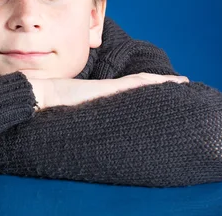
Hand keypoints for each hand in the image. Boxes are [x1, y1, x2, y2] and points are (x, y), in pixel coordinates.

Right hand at [29, 72, 188, 109]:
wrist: (38, 98)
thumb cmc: (49, 111)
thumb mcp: (71, 119)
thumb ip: (81, 122)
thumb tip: (86, 138)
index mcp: (99, 99)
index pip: (129, 92)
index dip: (146, 90)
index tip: (162, 93)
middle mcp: (107, 91)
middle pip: (140, 85)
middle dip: (160, 85)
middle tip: (182, 85)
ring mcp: (108, 89)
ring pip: (143, 83)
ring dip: (163, 83)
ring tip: (183, 82)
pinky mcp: (109, 88)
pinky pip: (138, 83)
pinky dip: (156, 82)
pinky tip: (173, 82)